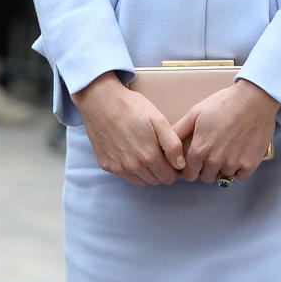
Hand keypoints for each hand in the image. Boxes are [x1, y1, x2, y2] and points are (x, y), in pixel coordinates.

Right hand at [72, 72, 185, 186]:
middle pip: (156, 181)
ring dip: (147, 172)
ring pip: (141, 181)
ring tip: (145, 152)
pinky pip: (124, 175)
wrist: (100, 100)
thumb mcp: (158, 120)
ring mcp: (118, 167)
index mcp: (148, 156)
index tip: (172, 159)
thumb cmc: (131, 107)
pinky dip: (130, 169)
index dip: (174, 170)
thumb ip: (172, 145)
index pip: (169, 178)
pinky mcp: (106, 165)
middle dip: (161, 171)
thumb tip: (180, 165)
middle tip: (160, 153)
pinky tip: (129, 151)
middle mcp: (132, 166)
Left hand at [173, 80, 279, 184]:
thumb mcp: (196, 113)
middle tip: (211, 156)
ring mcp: (234, 163)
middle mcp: (215, 160)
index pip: (188, 173)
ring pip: (223, 177)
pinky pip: (240, 176)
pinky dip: (238, 169)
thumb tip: (166, 141)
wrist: (254, 99)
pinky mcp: (250, 164)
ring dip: (222, 168)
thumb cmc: (224, 103)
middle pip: (205, 178)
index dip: (189, 169)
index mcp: (200, 150)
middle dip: (205, 169)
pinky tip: (238, 155)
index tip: (194, 164)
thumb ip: (180, 130)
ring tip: (226, 152)